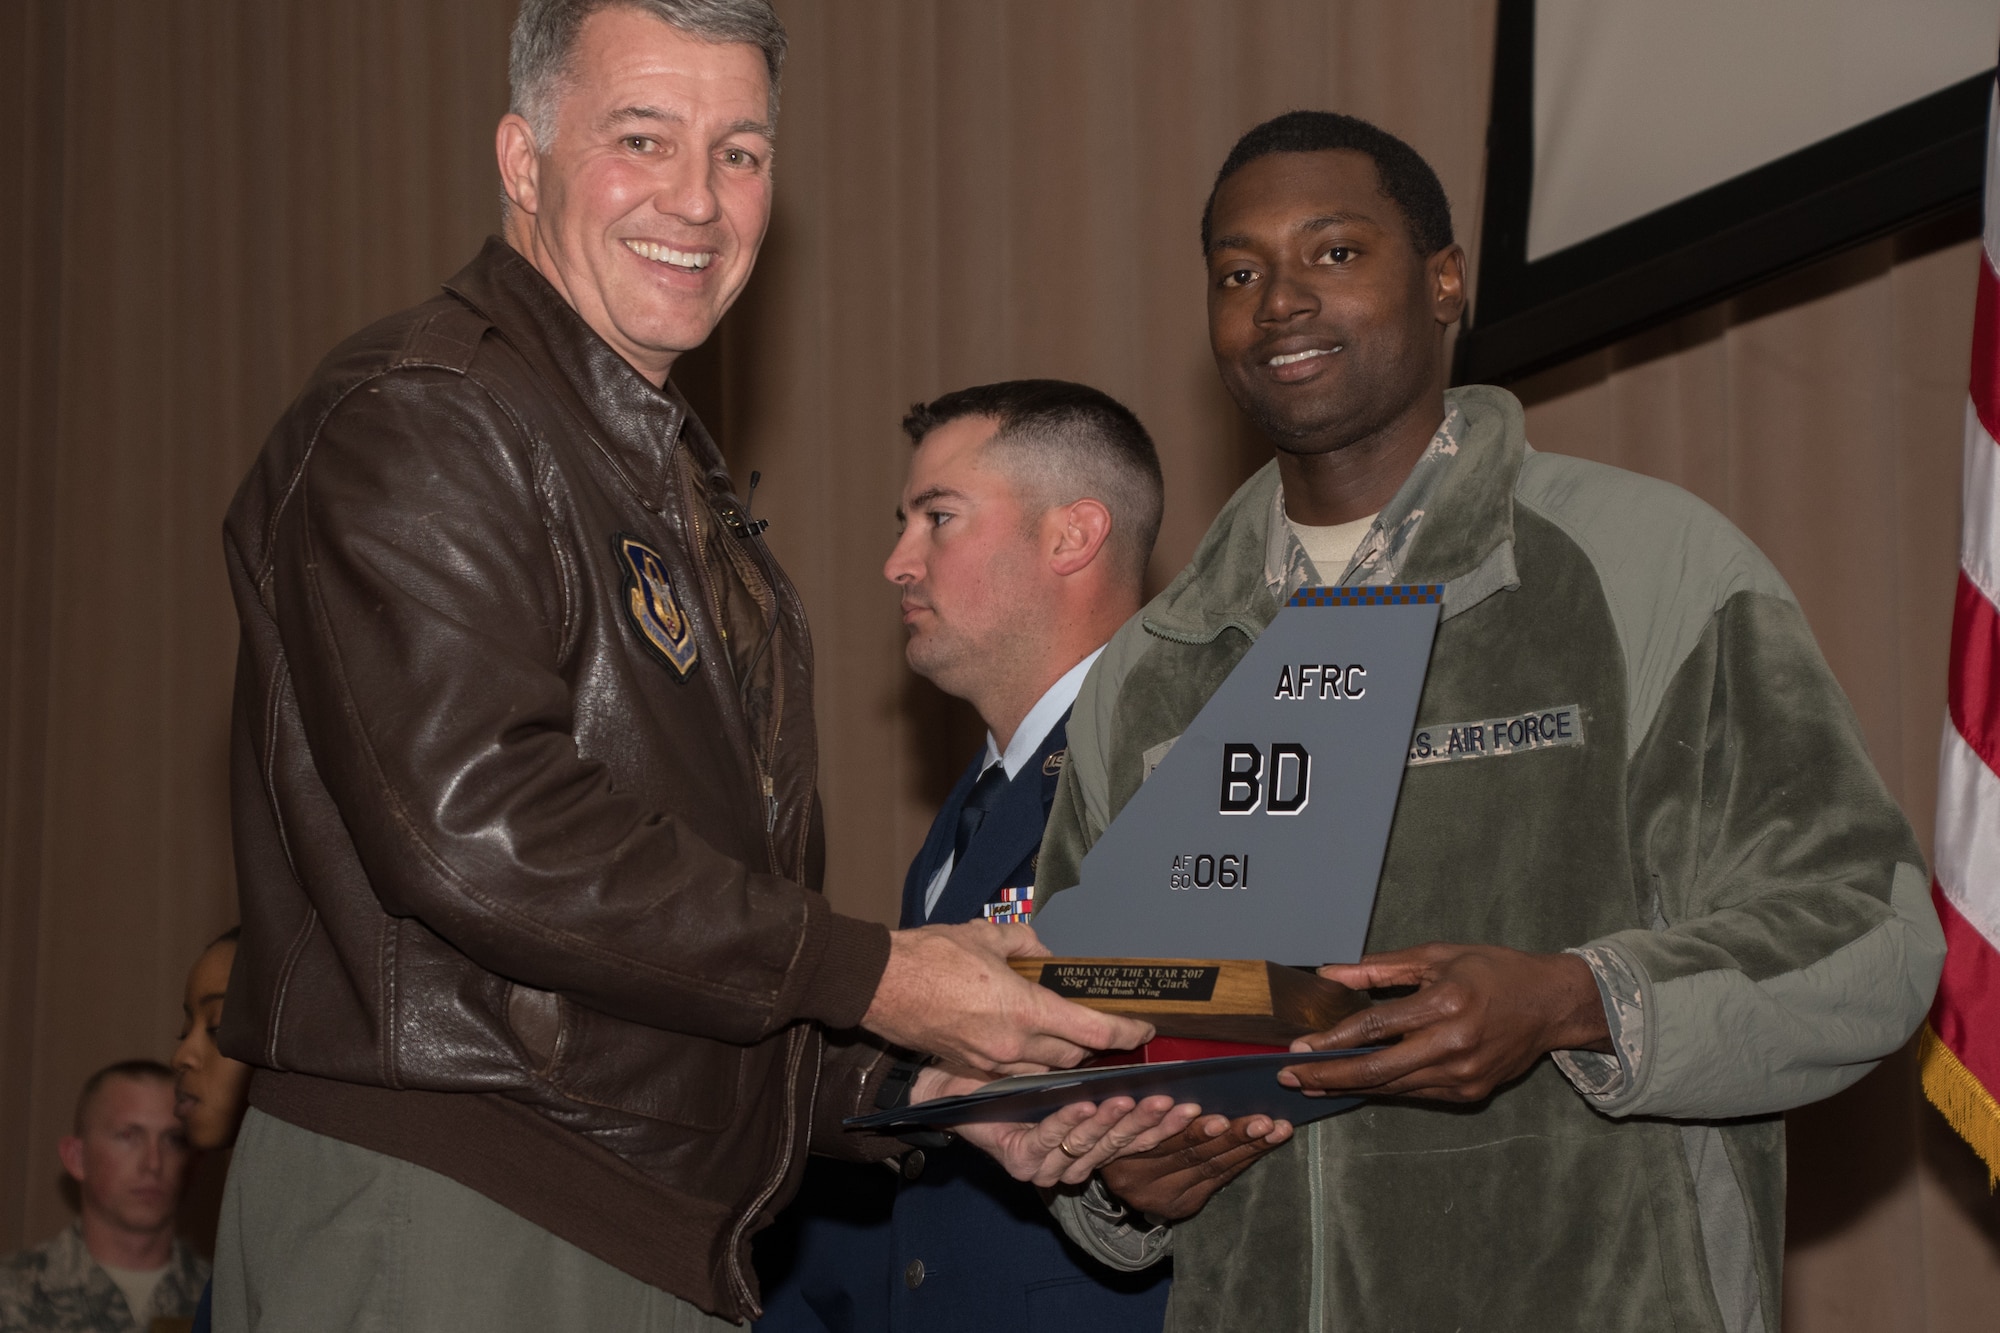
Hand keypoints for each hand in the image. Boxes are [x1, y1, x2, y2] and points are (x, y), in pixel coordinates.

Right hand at [862, 921, 1153, 1074]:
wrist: (879, 984)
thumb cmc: (930, 957)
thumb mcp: (986, 936)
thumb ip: (1025, 944)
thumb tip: (1042, 953)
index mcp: (1024, 1011)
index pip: (1093, 1032)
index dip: (1126, 1033)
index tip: (1142, 1029)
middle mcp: (1013, 1046)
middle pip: (1074, 1057)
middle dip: (1094, 1045)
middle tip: (1106, 1028)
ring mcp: (991, 1062)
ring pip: (1045, 1069)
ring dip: (1062, 1056)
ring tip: (1069, 1034)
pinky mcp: (971, 1067)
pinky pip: (1015, 1071)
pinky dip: (1030, 1059)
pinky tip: (1028, 1040)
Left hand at [911, 1066, 1202, 1186]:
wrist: (951, 1076)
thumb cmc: (1011, 1068)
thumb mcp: (1066, 1062)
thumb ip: (1102, 1060)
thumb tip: (1144, 1033)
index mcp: (1090, 1136)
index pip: (1138, 1136)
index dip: (1167, 1124)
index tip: (1195, 1105)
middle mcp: (1073, 1158)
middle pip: (1120, 1143)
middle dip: (1148, 1122)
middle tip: (1169, 1100)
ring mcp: (1048, 1165)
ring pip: (1088, 1144)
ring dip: (1111, 1121)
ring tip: (1129, 1099)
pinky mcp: (1022, 1162)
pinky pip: (1050, 1140)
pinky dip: (1067, 1123)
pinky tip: (1082, 1104)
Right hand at [1098, 1113, 1292, 1219]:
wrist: (1116, 1178)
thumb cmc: (1121, 1129)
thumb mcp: (1121, 1115)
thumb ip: (1144, 1106)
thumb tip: (1184, 1075)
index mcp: (1120, 1157)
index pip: (1160, 1142)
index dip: (1189, 1129)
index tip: (1217, 1115)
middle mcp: (1141, 1184)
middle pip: (1193, 1157)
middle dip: (1232, 1137)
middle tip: (1262, 1122)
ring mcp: (1165, 1198)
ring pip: (1213, 1169)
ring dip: (1249, 1147)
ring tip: (1275, 1130)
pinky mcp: (1184, 1205)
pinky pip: (1219, 1179)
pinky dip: (1244, 1158)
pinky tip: (1266, 1143)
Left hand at [1278, 943, 1610, 1101]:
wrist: (1550, 1004)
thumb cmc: (1492, 971)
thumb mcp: (1436, 956)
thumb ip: (1380, 968)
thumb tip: (1330, 974)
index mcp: (1446, 1003)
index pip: (1375, 1027)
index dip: (1332, 1039)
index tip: (1298, 1047)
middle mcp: (1454, 1045)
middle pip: (1378, 1070)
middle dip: (1328, 1075)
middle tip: (1290, 1077)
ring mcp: (1464, 1075)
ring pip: (1393, 1088)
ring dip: (1349, 1087)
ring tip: (1313, 1082)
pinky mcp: (1470, 1093)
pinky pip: (1414, 1094)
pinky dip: (1382, 1089)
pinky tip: (1355, 1084)